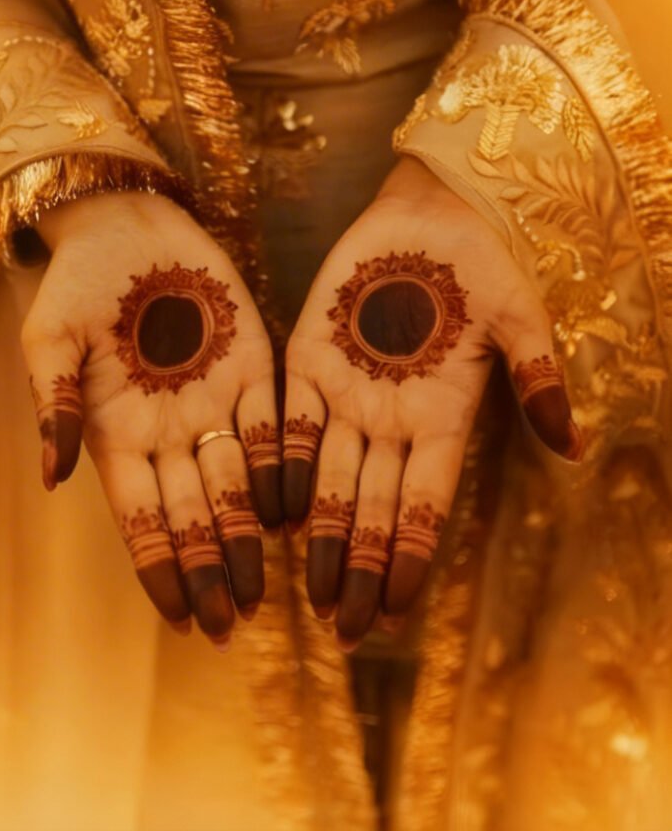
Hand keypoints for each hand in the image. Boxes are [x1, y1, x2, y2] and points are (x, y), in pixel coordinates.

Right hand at [21, 191, 281, 648]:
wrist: (127, 224)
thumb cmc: (78, 283)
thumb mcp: (51, 340)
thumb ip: (55, 403)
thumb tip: (50, 476)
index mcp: (119, 433)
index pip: (142, 517)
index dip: (161, 567)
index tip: (182, 620)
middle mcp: (171, 430)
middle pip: (194, 514)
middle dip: (210, 570)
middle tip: (233, 625)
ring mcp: (215, 400)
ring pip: (236, 484)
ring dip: (247, 538)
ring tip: (264, 591)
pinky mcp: (253, 365)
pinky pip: (273, 426)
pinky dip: (281, 469)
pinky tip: (295, 513)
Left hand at [285, 158, 582, 648]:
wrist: (431, 212)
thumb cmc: (482, 263)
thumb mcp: (517, 317)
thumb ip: (537, 377)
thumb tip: (574, 445)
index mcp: (442, 416)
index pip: (427, 504)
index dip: (412, 557)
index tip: (397, 610)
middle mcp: (390, 418)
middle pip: (374, 509)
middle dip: (362, 568)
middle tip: (344, 629)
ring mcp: (345, 392)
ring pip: (328, 479)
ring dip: (320, 536)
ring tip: (309, 594)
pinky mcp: (305, 359)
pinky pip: (288, 423)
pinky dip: (277, 467)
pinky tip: (267, 513)